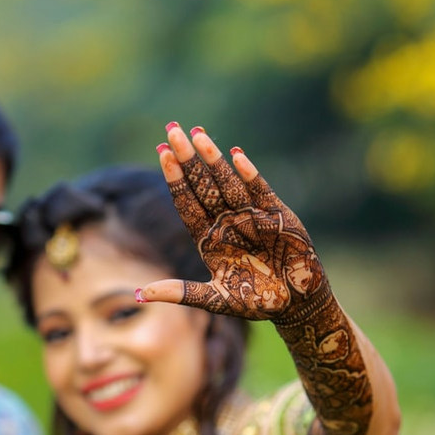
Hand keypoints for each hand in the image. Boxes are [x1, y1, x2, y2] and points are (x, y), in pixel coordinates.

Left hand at [141, 125, 329, 322]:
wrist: (296, 304)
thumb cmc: (255, 301)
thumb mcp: (214, 299)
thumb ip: (180, 293)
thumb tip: (139, 294)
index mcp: (208, 237)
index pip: (186, 202)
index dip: (175, 178)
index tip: (161, 153)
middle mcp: (226, 221)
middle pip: (202, 185)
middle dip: (187, 158)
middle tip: (172, 130)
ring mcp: (250, 215)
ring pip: (227, 182)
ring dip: (212, 159)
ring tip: (197, 134)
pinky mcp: (276, 215)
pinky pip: (259, 190)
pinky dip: (248, 174)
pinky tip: (236, 155)